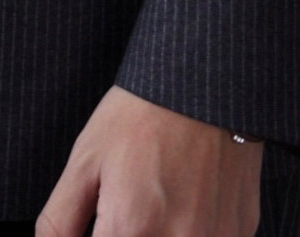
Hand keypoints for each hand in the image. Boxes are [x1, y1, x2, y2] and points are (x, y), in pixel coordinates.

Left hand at [37, 84, 264, 236]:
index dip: (100, 236)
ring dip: (159, 234)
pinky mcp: (239, 231)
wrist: (206, 77)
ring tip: (154, 200)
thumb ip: (60, 222)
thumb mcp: (85, 160)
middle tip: (128, 206)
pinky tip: (185, 201)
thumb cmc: (141, 114)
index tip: (100, 225)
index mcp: (130, 227)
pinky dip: (190, 232)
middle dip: (127, 233)